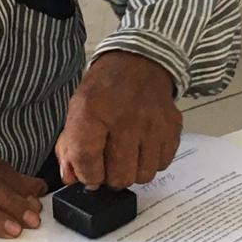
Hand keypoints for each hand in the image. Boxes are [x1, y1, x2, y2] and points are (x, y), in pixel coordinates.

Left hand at [56, 51, 180, 189]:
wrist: (138, 62)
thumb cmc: (104, 90)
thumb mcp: (77, 110)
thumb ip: (69, 147)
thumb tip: (72, 179)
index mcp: (92, 110)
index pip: (87, 159)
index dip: (86, 175)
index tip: (88, 175)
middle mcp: (125, 118)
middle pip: (119, 176)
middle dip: (110, 177)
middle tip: (108, 164)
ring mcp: (153, 125)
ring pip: (142, 176)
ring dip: (132, 171)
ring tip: (126, 155)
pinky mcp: (172, 128)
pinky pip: (161, 164)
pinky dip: (150, 162)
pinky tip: (143, 147)